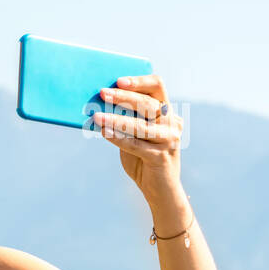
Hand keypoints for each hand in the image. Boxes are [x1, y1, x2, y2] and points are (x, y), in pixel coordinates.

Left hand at [93, 73, 184, 198]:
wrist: (160, 189)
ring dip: (116, 119)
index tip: (119, 80)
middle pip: (148, 103)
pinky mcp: (160, 157)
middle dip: (123, 97)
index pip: (157, 87)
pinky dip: (118, 137)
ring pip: (140, 125)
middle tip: (103, 93)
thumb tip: (100, 104)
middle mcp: (172, 122)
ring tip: (96, 116)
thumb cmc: (143, 157)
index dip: (139, 81)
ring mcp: (169, 140)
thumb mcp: (135, 134)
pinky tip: (104, 132)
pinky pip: (136, 145)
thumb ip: (126, 118)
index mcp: (167, 111)